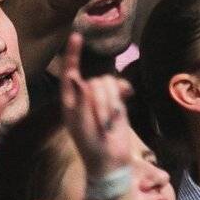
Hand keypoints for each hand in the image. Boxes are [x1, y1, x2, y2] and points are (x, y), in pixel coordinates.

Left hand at [59, 33, 132, 177]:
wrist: (111, 162)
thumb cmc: (91, 146)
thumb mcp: (81, 124)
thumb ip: (80, 100)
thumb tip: (76, 77)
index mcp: (70, 103)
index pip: (70, 73)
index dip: (72, 55)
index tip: (76, 36)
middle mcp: (85, 98)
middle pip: (95, 81)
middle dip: (102, 98)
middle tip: (103, 120)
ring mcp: (101, 100)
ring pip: (108, 83)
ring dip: (112, 100)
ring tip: (111, 119)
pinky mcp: (116, 102)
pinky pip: (120, 87)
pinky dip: (123, 91)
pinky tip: (128, 96)